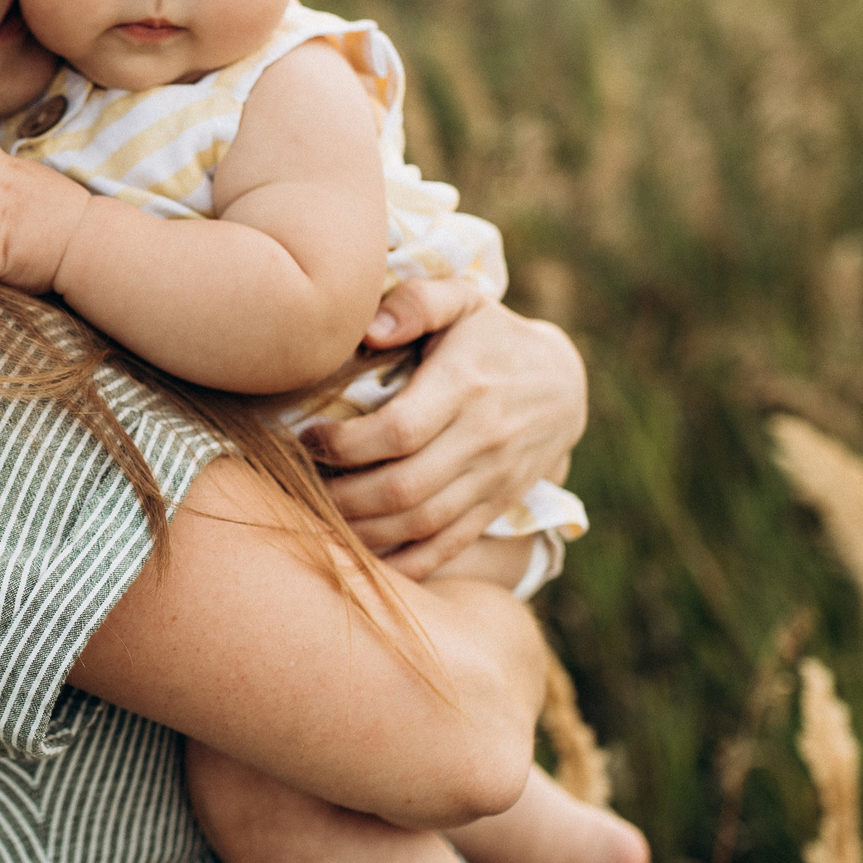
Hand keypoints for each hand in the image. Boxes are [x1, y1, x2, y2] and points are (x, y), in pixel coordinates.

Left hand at [305, 284, 586, 577]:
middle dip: (341, 495)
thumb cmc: (491, 337)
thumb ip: (416, 302)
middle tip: (299, 484)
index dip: (344, 444)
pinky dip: (403, 563)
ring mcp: (493, 480)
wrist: (563, 387)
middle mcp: (483, 439)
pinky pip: (447, 547)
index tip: (306, 437)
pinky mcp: (495, 507)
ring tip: (319, 517)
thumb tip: (371, 329)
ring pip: (420, 524)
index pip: (398, 431)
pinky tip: (362, 558)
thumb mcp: (462, 299)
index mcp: (466, 386)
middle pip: (403, 488)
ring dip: (362, 531)